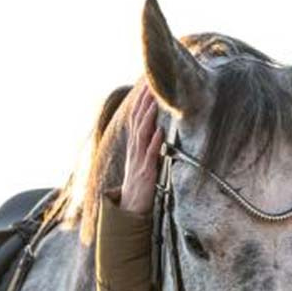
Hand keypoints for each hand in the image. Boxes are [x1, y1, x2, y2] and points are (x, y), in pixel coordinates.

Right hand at [120, 84, 163, 213]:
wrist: (131, 209)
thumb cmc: (140, 185)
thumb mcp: (143, 161)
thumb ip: (149, 145)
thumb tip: (158, 129)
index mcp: (134, 146)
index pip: (137, 117)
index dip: (141, 100)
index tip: (147, 82)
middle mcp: (135, 150)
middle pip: (138, 120)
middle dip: (144, 101)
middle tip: (149, 81)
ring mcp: (139, 160)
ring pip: (142, 134)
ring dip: (148, 117)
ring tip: (154, 100)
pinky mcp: (146, 173)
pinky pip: (150, 155)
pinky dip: (154, 142)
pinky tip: (160, 131)